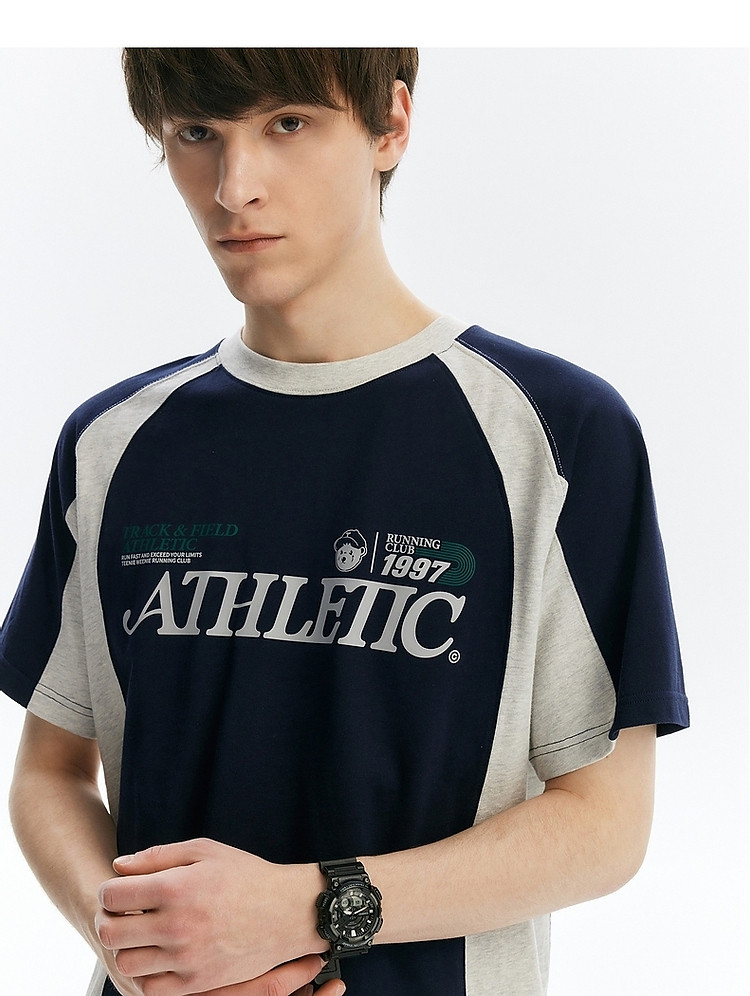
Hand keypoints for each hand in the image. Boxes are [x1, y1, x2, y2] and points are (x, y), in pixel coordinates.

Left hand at [95, 839, 327, 995]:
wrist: (287, 912)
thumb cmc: (246, 875)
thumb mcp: (205, 850)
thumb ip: (157, 856)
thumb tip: (117, 867)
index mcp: (175, 888)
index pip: (113, 895)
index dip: (109, 890)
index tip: (119, 889)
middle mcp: (176, 926)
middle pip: (111, 932)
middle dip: (110, 919)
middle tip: (123, 913)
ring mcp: (185, 958)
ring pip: (127, 962)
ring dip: (128, 947)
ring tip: (144, 933)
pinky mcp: (196, 983)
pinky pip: (151, 987)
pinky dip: (148, 972)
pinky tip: (161, 953)